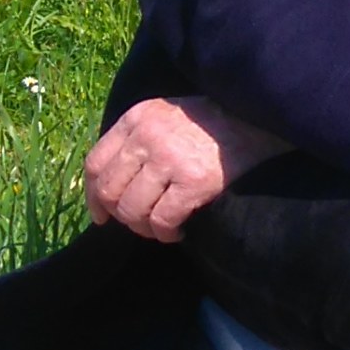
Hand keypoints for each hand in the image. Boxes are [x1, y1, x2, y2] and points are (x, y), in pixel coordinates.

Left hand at [84, 95, 285, 241]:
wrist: (256, 119)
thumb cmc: (211, 122)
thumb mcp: (165, 116)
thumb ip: (138, 139)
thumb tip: (113, 187)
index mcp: (136, 119)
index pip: (96, 164)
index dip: (93, 196)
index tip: (101, 215)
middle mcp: (147, 137)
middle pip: (110, 190)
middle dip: (120, 215)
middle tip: (139, 223)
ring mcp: (170, 159)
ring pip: (133, 210)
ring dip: (143, 228)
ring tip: (159, 229)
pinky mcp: (194, 182)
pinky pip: (163, 220)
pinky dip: (167, 233)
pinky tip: (179, 231)